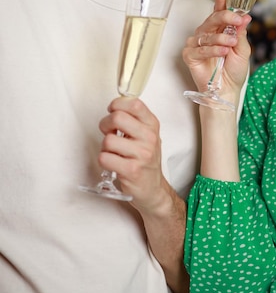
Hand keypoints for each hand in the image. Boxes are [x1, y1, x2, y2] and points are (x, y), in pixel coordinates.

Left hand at [98, 97, 165, 212]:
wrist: (153, 188)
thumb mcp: (147, 135)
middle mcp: (149, 138)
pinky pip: (105, 158)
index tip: (112, 110)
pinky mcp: (131, 170)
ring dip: (105, 146)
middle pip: (117, 118)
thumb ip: (134, 119)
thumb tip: (115, 106)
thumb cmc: (146, 159)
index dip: (117, 104)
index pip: (134, 104)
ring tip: (113, 151)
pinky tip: (113, 162)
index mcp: (152, 125)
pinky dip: (104, 160)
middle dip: (106, 124)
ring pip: (108, 140)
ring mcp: (141, 154)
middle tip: (109, 131)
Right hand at [182, 0, 250, 104]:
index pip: (219, 10)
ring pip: (207, 34)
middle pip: (212, 18)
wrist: (228, 90)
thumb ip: (241, 33)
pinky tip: (223, 52)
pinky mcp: (190, 55)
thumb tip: (245, 17)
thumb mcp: (243, 49)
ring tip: (231, 44)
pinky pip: (200, 48)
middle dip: (225, 16)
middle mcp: (207, 33)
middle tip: (236, 19)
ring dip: (221, 38)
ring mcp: (197, 44)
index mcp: (220, 29)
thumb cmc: (234, 70)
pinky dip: (213, 49)